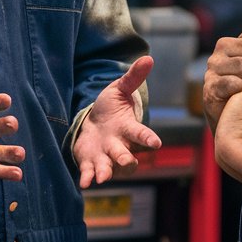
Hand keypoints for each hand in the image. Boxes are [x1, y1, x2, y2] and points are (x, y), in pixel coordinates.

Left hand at [74, 56, 161, 188]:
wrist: (93, 121)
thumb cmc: (110, 106)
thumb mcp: (120, 89)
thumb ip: (133, 77)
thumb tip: (148, 58)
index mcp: (128, 128)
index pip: (141, 133)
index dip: (148, 138)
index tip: (156, 143)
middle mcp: (119, 145)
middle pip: (126, 155)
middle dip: (127, 159)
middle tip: (129, 162)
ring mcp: (105, 156)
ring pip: (109, 167)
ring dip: (106, 172)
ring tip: (102, 178)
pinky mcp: (90, 161)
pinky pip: (90, 172)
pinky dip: (88, 178)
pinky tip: (84, 183)